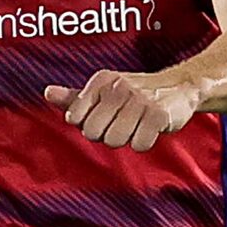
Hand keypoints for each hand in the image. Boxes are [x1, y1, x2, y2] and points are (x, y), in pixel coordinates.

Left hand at [43, 70, 198, 151]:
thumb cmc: (134, 94)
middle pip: (93, 133)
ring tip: (136, 125)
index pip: (76, 117)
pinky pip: (138, 145)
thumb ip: (74, 97)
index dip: (90, 123)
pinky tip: (150, 129)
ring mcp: (139, 100)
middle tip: (122, 122)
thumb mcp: (103, 91)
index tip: (105, 115)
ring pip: (115, 141)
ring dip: (126, 139)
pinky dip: (144, 142)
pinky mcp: (158, 115)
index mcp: (101, 81)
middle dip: (106, 134)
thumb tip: (47, 93)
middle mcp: (119, 87)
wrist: (179, 87)